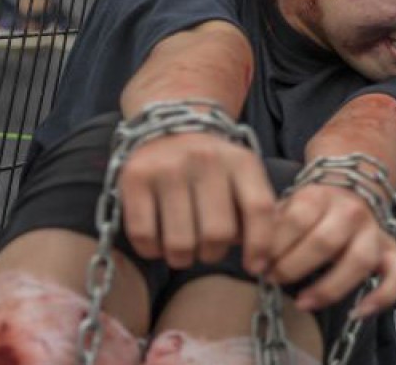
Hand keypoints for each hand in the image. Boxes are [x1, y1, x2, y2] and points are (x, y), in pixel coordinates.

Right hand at [119, 132, 276, 271]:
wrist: (170, 128)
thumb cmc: (214, 168)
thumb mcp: (243, 177)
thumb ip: (256, 210)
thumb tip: (261, 259)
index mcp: (241, 161)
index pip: (259, 208)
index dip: (260, 245)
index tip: (256, 267)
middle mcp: (206, 159)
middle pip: (217, 233)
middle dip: (214, 254)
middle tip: (209, 251)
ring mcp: (168, 167)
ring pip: (180, 242)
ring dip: (183, 258)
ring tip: (184, 250)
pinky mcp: (135, 177)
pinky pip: (144, 236)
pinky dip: (152, 251)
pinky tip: (159, 242)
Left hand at [267, 184, 395, 314]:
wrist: (350, 191)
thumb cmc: (309, 211)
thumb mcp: (287, 206)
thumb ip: (269, 224)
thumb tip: (243, 247)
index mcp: (321, 195)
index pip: (297, 219)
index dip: (273, 246)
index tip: (257, 263)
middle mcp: (352, 211)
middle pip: (325, 242)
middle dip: (293, 267)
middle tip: (274, 279)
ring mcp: (375, 232)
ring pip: (360, 260)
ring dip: (328, 287)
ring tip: (303, 302)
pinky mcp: (393, 251)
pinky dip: (383, 295)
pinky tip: (358, 312)